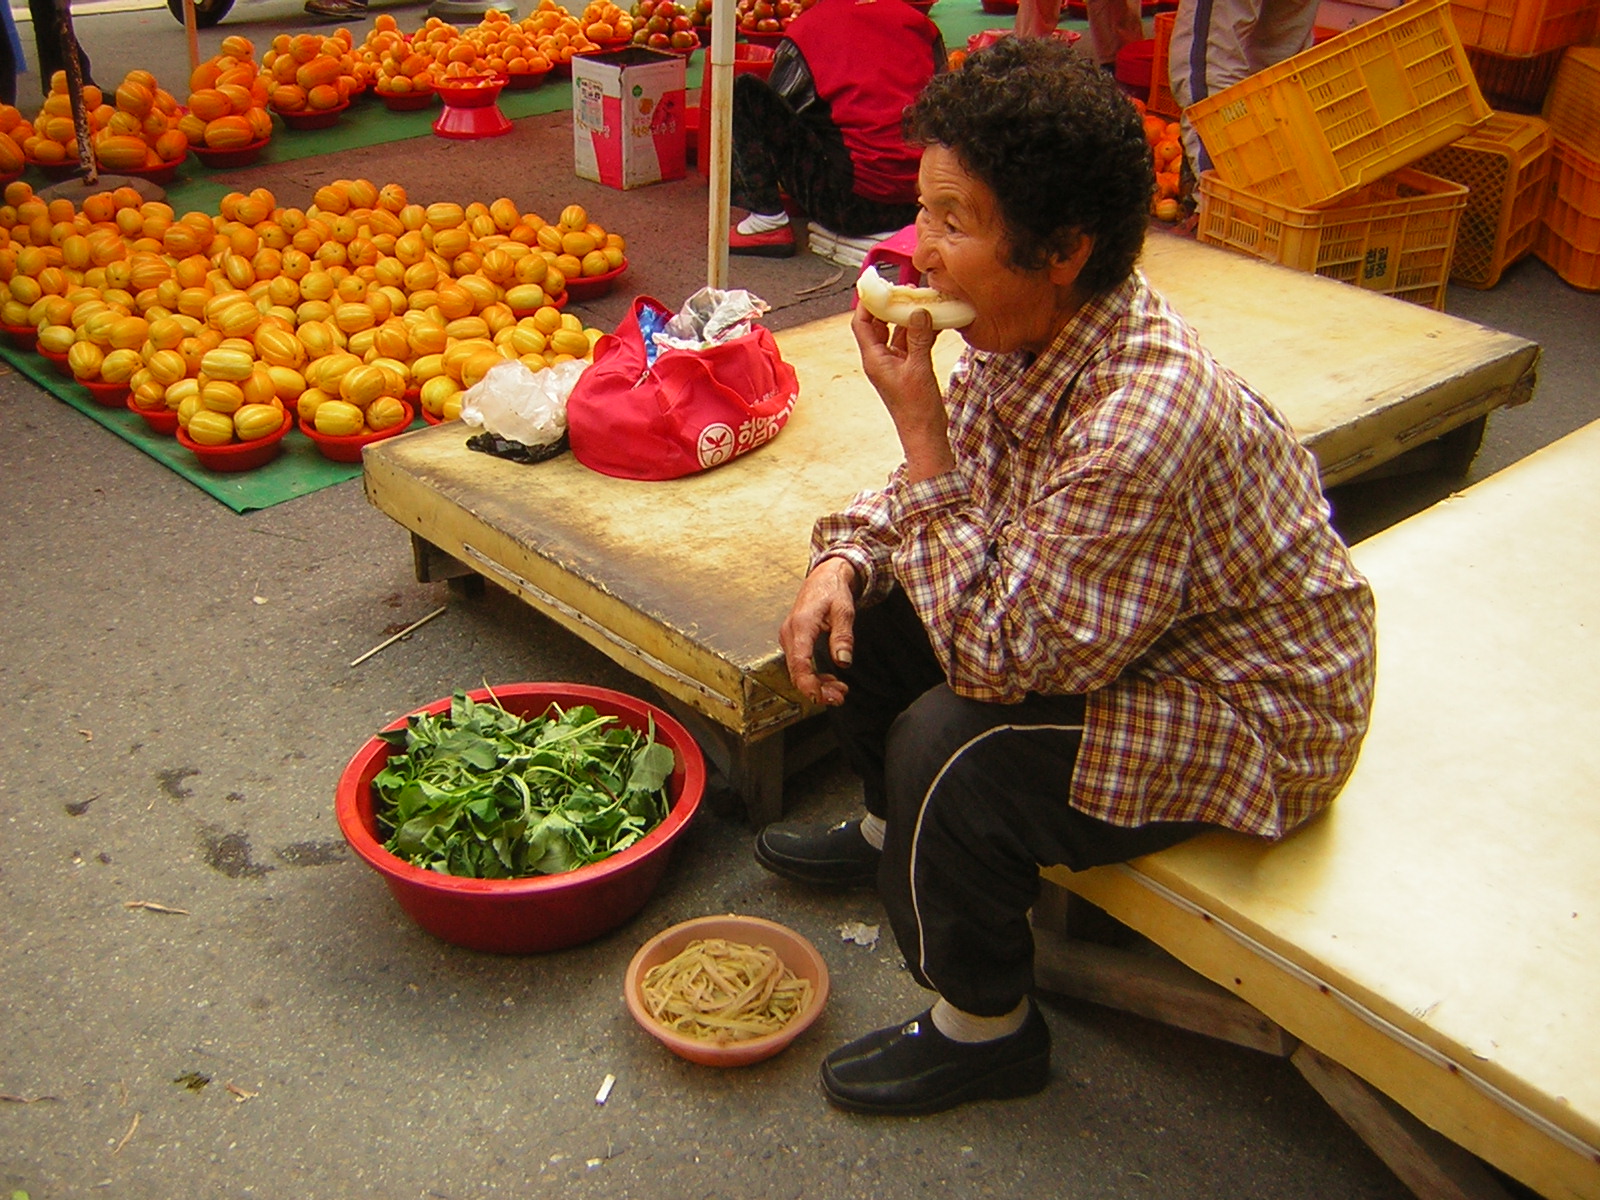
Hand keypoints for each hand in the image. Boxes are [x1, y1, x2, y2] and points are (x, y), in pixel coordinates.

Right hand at [779, 557, 858, 705]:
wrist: (824, 577)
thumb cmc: (832, 590)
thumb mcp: (844, 611)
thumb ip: (843, 637)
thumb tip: (843, 662)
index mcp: (801, 625)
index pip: (799, 662)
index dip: (808, 683)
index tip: (819, 697)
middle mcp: (790, 632)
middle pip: (797, 671)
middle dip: (817, 689)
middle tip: (839, 697)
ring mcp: (789, 637)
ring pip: (798, 670)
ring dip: (817, 685)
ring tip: (839, 691)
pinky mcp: (794, 641)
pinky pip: (800, 664)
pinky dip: (814, 676)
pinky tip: (830, 681)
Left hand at [851, 302, 954, 482]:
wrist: (925, 434)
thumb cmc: (916, 409)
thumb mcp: (919, 368)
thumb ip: (919, 338)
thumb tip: (918, 311)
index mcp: (874, 359)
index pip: (861, 323)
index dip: (866, 302)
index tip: (875, 284)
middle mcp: (881, 359)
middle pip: (879, 324)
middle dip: (890, 305)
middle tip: (904, 287)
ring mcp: (895, 364)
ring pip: (898, 332)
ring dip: (909, 317)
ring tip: (922, 299)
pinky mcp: (910, 368)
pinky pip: (912, 343)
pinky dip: (922, 331)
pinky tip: (935, 321)